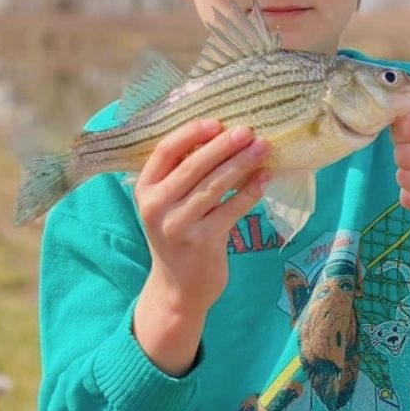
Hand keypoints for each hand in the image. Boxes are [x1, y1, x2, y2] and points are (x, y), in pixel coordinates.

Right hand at [133, 118, 269, 373]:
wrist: (178, 288)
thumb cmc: (178, 232)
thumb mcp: (167, 202)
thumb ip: (182, 172)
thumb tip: (221, 133)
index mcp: (145, 188)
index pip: (165, 151)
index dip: (191, 133)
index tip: (216, 122)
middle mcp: (156, 206)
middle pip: (193, 166)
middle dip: (223, 145)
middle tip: (247, 129)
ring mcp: (178, 226)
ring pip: (214, 186)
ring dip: (241, 163)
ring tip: (262, 147)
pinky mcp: (202, 242)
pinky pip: (230, 209)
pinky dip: (249, 191)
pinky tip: (264, 178)